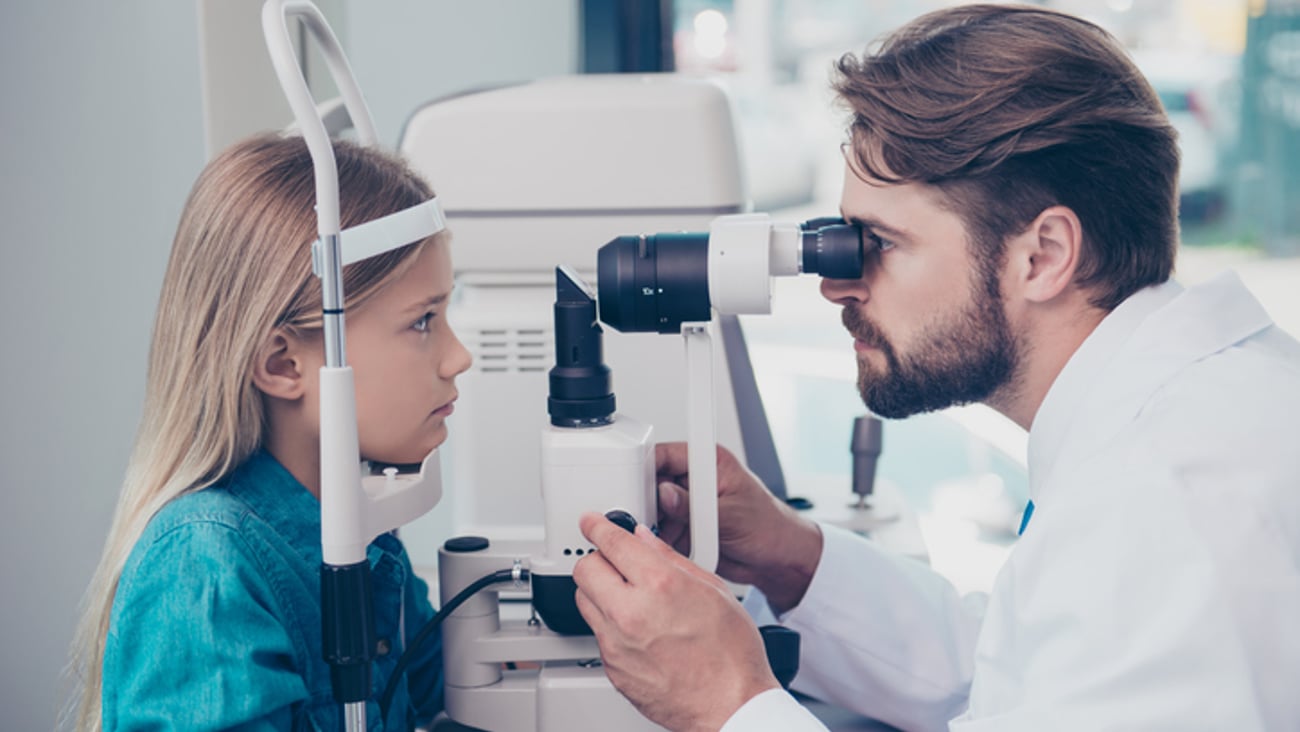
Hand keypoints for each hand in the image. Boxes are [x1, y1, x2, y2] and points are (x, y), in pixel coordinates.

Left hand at [573, 513, 779, 731]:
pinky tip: (637, 629)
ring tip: (626, 596)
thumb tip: (646, 540)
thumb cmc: (732, 655)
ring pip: (584, 601)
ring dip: (599, 591)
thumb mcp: (714, 590)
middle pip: (585, 569)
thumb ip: (672, 559)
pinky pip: (597, 634)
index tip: (591, 522)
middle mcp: (632, 612)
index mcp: (660, 585)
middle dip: (597, 559)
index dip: (597, 526)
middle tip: (614, 562)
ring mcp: (617, 643)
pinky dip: (610, 624)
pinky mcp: (612, 668)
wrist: (731, 706)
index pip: (612, 542)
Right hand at [655, 443, 822, 612]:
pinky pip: (661, 531)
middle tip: (638, 515)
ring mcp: (689, 505)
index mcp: (710, 463)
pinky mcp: (685, 528)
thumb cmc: (769, 527)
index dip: (646, 464)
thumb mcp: (732, 515)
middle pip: (653, 482)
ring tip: (650, 534)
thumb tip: (666, 494)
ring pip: (654, 509)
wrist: (778, 559)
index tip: (631, 480)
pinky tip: (659, 547)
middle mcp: (695, 481)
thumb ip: (695, 506)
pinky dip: (658, 541)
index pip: (666, 454)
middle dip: (645, 500)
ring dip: (650, 524)